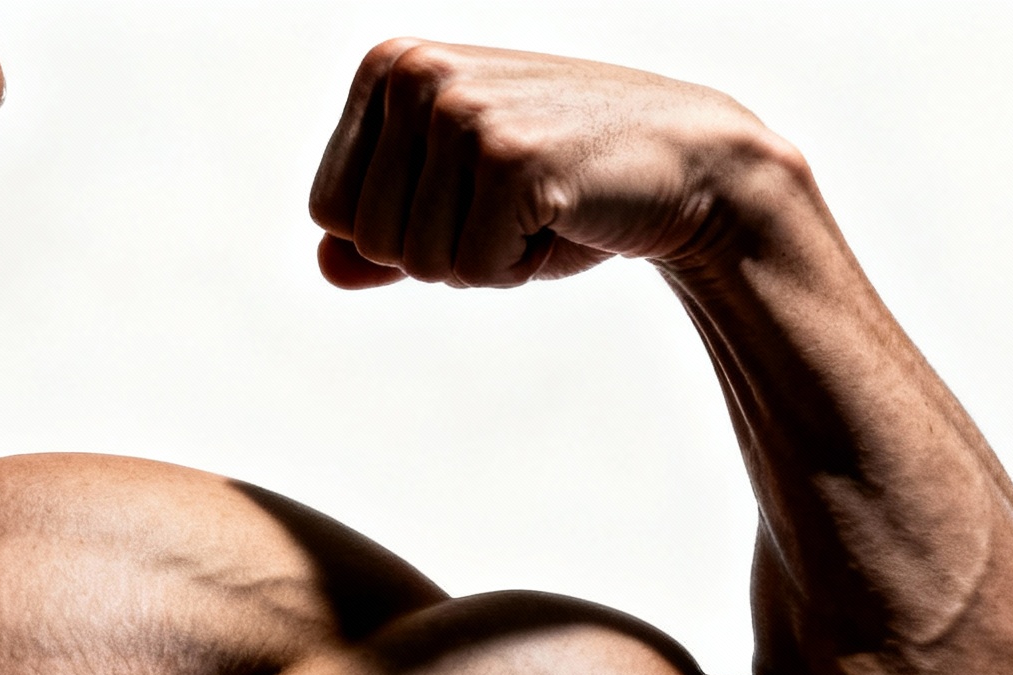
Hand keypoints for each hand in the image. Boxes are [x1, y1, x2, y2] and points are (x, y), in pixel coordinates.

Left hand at [309, 39, 773, 288]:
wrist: (686, 163)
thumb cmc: (565, 182)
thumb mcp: (461, 200)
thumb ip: (386, 231)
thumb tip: (326, 268)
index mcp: (389, 66)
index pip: (329, 208)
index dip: (403, 232)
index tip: (470, 192)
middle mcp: (416, 75)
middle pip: (368, 240)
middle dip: (441, 251)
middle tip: (510, 204)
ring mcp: (462, 112)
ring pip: (417, 262)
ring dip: (483, 261)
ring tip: (537, 207)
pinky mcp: (510, 158)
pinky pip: (473, 269)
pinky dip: (520, 267)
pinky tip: (563, 214)